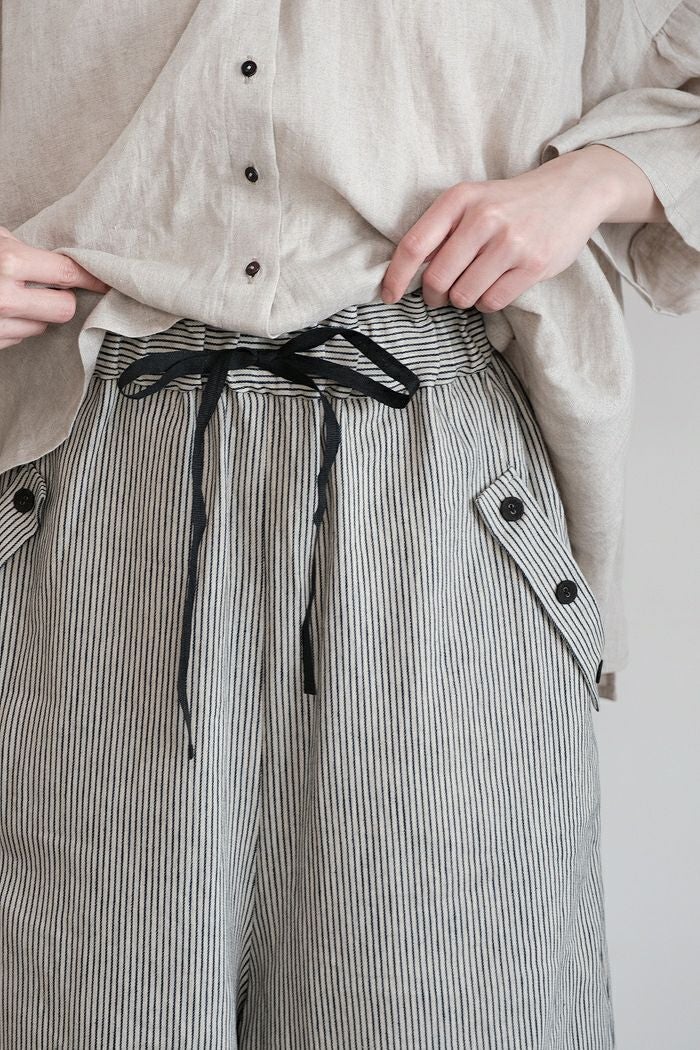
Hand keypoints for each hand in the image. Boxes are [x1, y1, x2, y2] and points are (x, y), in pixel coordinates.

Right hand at [0, 227, 110, 349]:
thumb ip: (23, 249)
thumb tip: (55, 259)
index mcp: (10, 263)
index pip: (66, 273)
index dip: (90, 278)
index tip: (105, 282)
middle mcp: (6, 298)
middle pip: (64, 309)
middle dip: (62, 300)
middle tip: (48, 290)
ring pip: (41, 327)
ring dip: (36, 316)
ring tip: (14, 299)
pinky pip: (18, 338)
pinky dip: (15, 327)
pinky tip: (0, 313)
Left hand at [381, 143, 663, 312]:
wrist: (572, 191)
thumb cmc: (510, 203)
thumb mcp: (472, 201)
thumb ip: (442, 231)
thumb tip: (409, 274)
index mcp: (460, 198)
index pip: (415, 246)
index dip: (396, 277)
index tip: (389, 296)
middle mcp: (484, 218)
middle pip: (438, 279)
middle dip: (434, 296)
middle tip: (441, 295)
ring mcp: (511, 242)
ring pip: (464, 296)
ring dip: (463, 300)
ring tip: (473, 285)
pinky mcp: (533, 265)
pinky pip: (492, 302)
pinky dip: (487, 303)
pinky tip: (495, 286)